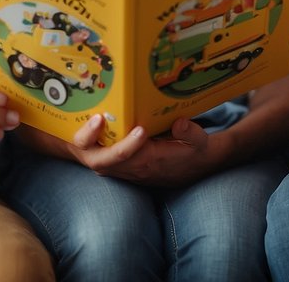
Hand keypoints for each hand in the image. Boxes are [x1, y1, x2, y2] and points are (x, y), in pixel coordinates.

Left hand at [64, 116, 213, 186]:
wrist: (195, 169)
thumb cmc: (195, 152)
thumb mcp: (200, 142)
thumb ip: (190, 133)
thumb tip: (179, 123)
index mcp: (152, 162)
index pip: (132, 158)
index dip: (127, 145)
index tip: (135, 127)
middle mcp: (134, 169)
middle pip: (104, 162)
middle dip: (95, 141)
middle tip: (98, 118)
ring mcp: (126, 170)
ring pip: (97, 162)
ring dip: (89, 142)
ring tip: (89, 118)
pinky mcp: (122, 168)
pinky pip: (100, 160)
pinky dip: (92, 145)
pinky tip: (90, 127)